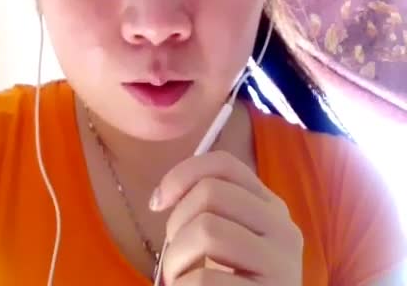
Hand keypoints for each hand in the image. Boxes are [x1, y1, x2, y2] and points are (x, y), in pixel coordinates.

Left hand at [149, 150, 302, 285]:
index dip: (182, 174)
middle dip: (176, 222)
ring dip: (176, 258)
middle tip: (174, 255)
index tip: (157, 203)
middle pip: (211, 191)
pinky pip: (205, 279)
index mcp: (269, 206)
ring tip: (178, 278)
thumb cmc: (232, 281)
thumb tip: (161, 197)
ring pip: (207, 229)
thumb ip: (209, 208)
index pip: (224, 163)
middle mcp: (282, 227)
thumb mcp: (225, 237)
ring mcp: (280, 263)